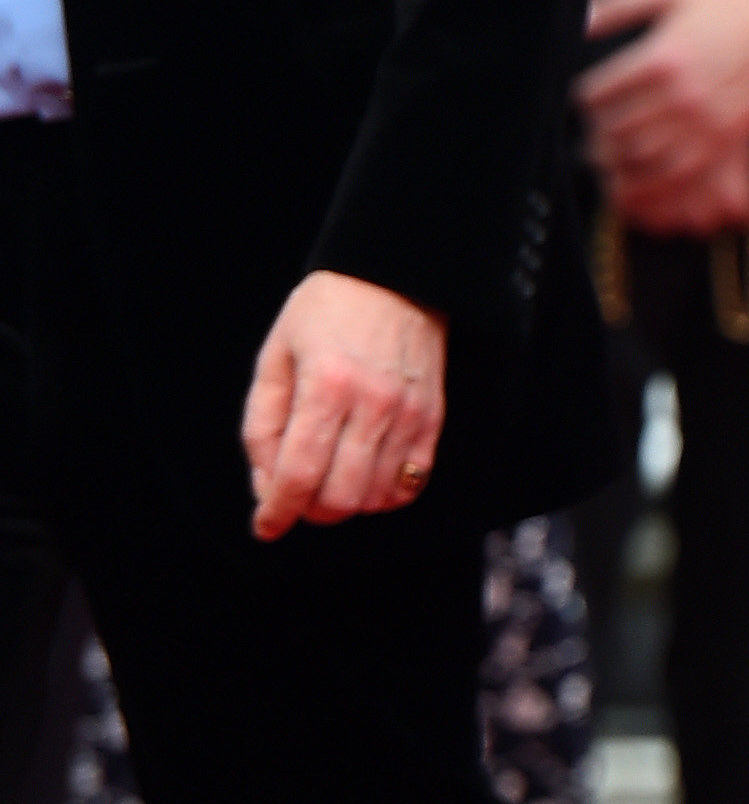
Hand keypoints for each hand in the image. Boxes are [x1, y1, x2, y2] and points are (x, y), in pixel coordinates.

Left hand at [242, 271, 448, 539]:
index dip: (277, 510)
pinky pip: (409, 485)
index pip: (299, 473)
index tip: (265, 526)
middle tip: (297, 495)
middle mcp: (372, 404)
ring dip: (345, 503)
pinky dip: (382, 495)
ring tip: (329, 479)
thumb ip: (263, 424)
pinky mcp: (431, 420)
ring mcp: (408, 415)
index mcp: (325, 384)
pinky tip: (364, 475)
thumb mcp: (275, 356)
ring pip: (375, 498)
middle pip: (339, 496)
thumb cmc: (325, 313)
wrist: (396, 276)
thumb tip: (267, 486)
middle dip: (309, 509)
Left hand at [577, 0, 748, 236]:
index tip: (587, 97)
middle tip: (594, 129)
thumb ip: (619, 4)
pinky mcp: (723, 143)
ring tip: (610, 152)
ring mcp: (704, 124)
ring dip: (618, 160)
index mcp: (661, 57)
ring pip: (641, 158)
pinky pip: (677, 175)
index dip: (584, 99)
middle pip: (616, 129)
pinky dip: (650, 181)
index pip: (599, 93)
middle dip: (596, 133)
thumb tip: (580, 18)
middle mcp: (681, 96)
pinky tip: (640, 172)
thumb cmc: (726, 6)